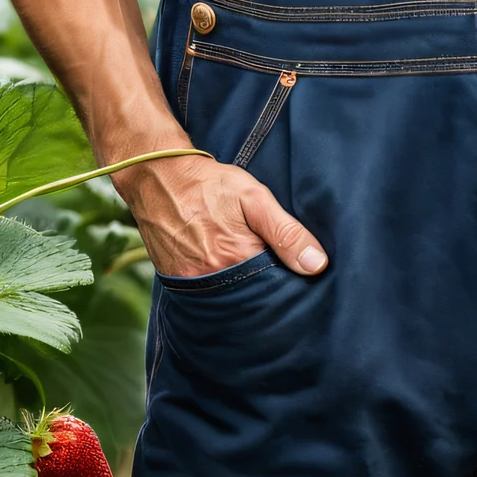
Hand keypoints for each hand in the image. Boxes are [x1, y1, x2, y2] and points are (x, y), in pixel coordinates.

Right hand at [113, 150, 327, 281]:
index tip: (296, 274)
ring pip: (230, 299)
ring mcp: (191, 283)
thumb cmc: (210, 184)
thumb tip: (317, 265)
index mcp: (238, 259)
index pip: (276, 288)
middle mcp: (213, 279)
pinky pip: (206, 295)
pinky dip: (220, 289)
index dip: (288, 282)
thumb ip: (286, 232)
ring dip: (243, 291)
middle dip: (266, 289)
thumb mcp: (255, 198)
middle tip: (270, 268)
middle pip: (252, 298)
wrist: (159, 177)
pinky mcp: (176, 281)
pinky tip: (226, 272)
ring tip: (248, 269)